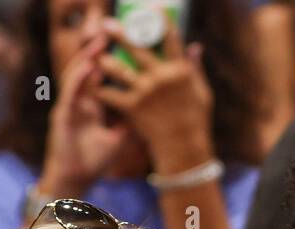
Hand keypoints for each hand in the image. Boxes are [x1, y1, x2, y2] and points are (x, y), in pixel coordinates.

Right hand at [39, 33, 131, 195]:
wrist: (75, 180)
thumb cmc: (94, 162)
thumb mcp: (118, 138)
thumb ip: (129, 122)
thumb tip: (151, 110)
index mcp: (91, 106)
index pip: (99, 77)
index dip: (109, 61)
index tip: (123, 47)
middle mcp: (79, 102)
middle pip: (87, 69)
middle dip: (97, 52)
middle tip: (112, 34)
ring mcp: (69, 106)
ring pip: (76, 74)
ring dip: (87, 57)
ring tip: (100, 42)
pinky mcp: (62, 114)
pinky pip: (70, 91)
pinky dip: (79, 77)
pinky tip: (89, 66)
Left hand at [94, 15, 213, 172]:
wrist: (183, 149)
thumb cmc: (195, 121)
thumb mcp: (202, 91)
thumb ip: (194, 69)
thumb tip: (195, 46)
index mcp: (180, 70)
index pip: (171, 37)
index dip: (161, 20)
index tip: (151, 8)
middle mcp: (161, 77)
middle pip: (137, 48)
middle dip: (120, 34)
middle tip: (107, 24)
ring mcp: (146, 92)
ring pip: (119, 69)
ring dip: (105, 61)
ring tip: (95, 56)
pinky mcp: (133, 108)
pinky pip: (112, 94)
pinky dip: (101, 89)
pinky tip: (92, 85)